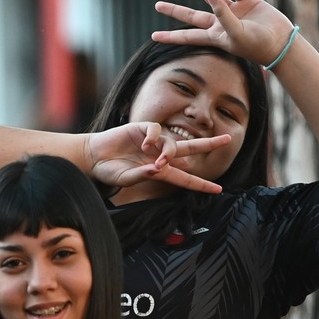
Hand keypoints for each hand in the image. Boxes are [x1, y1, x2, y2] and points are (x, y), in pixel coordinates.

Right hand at [86, 121, 231, 193]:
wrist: (90, 156)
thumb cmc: (107, 171)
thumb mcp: (124, 179)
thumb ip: (141, 176)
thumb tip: (157, 169)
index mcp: (159, 171)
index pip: (184, 178)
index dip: (201, 184)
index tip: (218, 190)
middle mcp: (159, 155)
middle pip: (190, 149)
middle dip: (209, 144)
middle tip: (228, 140)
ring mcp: (151, 141)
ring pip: (173, 143)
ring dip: (170, 153)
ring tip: (158, 161)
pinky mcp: (141, 129)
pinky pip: (156, 130)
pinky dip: (154, 137)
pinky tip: (145, 145)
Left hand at [153, 0, 294, 65]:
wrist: (281, 41)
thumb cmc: (256, 43)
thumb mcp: (235, 32)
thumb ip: (221, 14)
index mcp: (214, 36)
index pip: (187, 36)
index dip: (170, 37)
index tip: (153, 37)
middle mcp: (220, 23)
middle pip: (192, 16)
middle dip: (175, 11)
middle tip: (157, 6)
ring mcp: (233, 11)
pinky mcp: (247, 0)